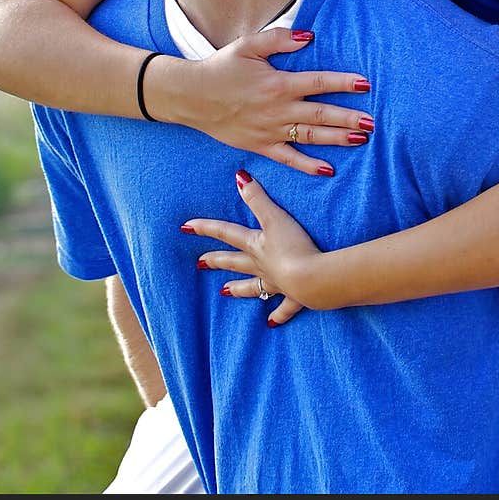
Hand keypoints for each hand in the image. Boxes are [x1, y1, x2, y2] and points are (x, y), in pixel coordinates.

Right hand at [158, 28, 373, 176]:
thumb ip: (279, 39)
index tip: (365, 84)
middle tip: (372, 121)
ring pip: (311, 136)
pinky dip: (309, 165)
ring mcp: (270, 130)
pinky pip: (289, 158)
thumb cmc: (221, 68)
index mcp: (278, 83)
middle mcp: (278, 109)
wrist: (191, 96)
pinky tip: (329, 169)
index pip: (319, 82)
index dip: (343, 83)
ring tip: (361, 139)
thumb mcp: (248, 45)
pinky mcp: (261, 146)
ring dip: (337, 138)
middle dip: (348, 118)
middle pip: (321, 114)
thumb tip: (309, 36)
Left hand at [183, 170, 324, 326]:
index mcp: (256, 246)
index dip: (206, 228)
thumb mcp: (276, 218)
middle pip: (234, 262)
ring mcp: (275, 283)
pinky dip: (277, 315)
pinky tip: (270, 322)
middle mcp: (261, 266)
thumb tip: (239, 177)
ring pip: (252, 287)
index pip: (226, 233)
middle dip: (216, 261)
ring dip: (239, 289)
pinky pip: (283, 308)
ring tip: (224, 293)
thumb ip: (258, 198)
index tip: (185, 227)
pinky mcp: (294, 297)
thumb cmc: (295, 246)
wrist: (313, 279)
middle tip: (199, 263)